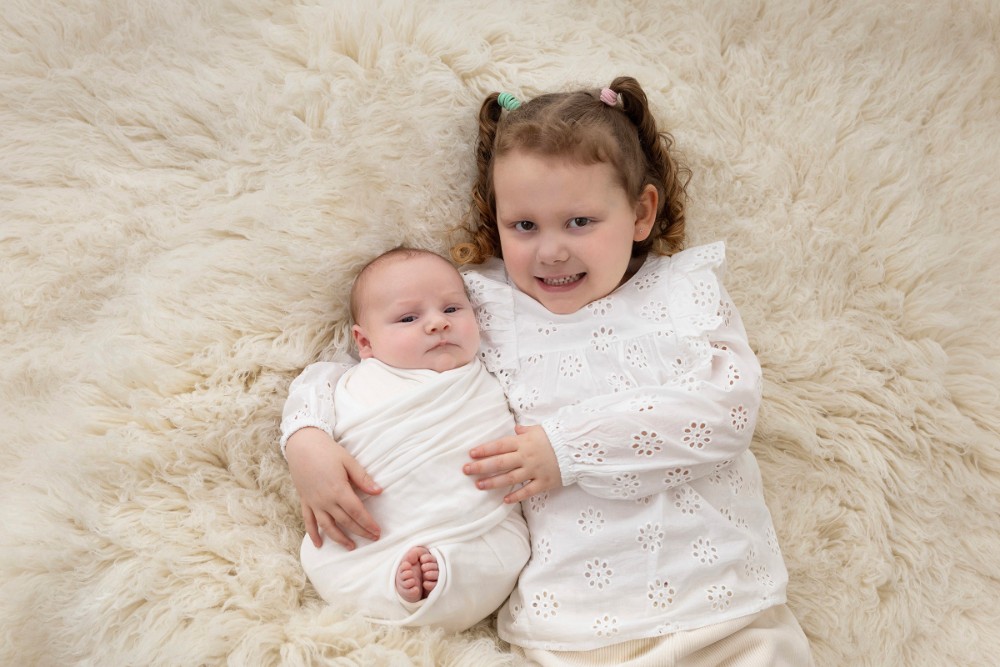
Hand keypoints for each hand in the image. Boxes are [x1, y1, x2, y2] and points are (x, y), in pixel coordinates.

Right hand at [285, 427, 381, 549]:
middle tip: (372, 539)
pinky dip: (313, 534)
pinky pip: (308, 522)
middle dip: (360, 532)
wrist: (302, 445)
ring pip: (327, 526)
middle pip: (345, 522)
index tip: (378, 531)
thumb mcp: (348, 461)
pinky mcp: (305, 501)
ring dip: (339, 539)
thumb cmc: (327, 451)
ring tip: (351, 547)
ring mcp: (314, 502)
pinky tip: (319, 544)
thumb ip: (363, 478)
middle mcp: (325, 500)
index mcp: (338, 490)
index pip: (357, 512)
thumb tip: (379, 491)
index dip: (368, 523)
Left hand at [463, 424, 560, 503]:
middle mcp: (526, 456)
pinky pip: (527, 491)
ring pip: (509, 478)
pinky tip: (504, 500)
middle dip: (481, 466)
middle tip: (466, 470)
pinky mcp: (544, 482)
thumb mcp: (539, 429)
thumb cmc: (557, 437)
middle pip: (499, 462)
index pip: (499, 446)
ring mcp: (534, 470)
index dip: (484, 450)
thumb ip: (525, 430)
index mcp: (523, 442)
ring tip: (479, 485)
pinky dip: (516, 496)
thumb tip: (515, 428)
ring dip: (493, 482)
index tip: (470, 454)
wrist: (578, 449)